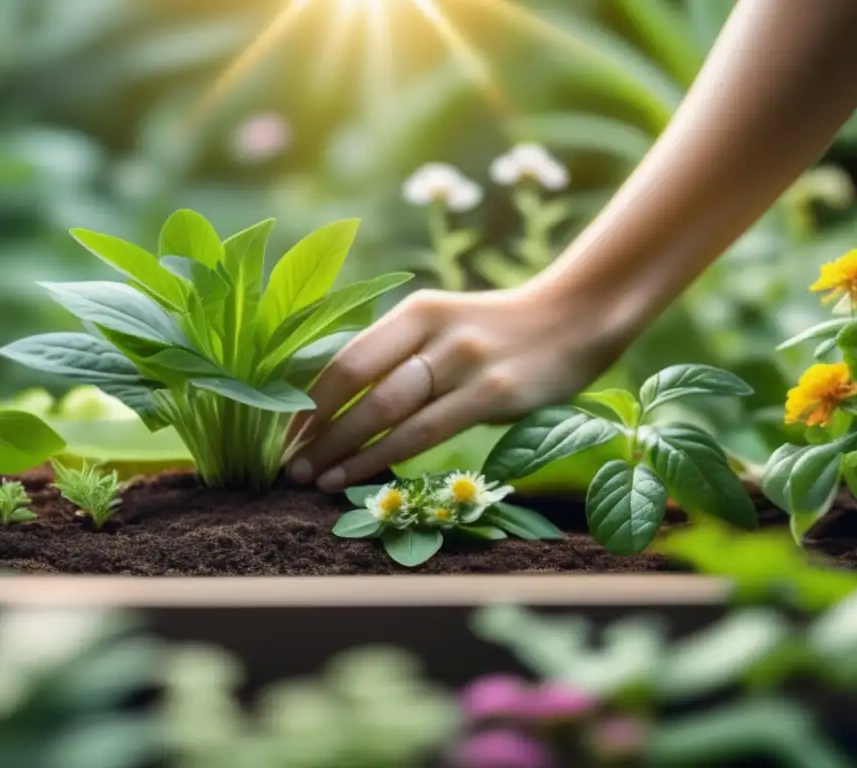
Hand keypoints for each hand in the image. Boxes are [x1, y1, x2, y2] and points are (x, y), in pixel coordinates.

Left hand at [285, 279, 622, 491]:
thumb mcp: (443, 327)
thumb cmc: (495, 334)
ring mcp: (465, 361)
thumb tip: (334, 403)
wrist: (574, 321)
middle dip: (314, 430)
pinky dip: (381, 458)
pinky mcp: (493, 393)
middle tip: (285, 466)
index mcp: (416, 310)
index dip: (308, 400)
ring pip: (386, 410)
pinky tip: (354, 476)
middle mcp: (435, 330)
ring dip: (340, 448)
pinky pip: (424, 432)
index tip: (282, 434)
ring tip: (310, 478)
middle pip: (357, 383)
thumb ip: (398, 355)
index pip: (346, 358)